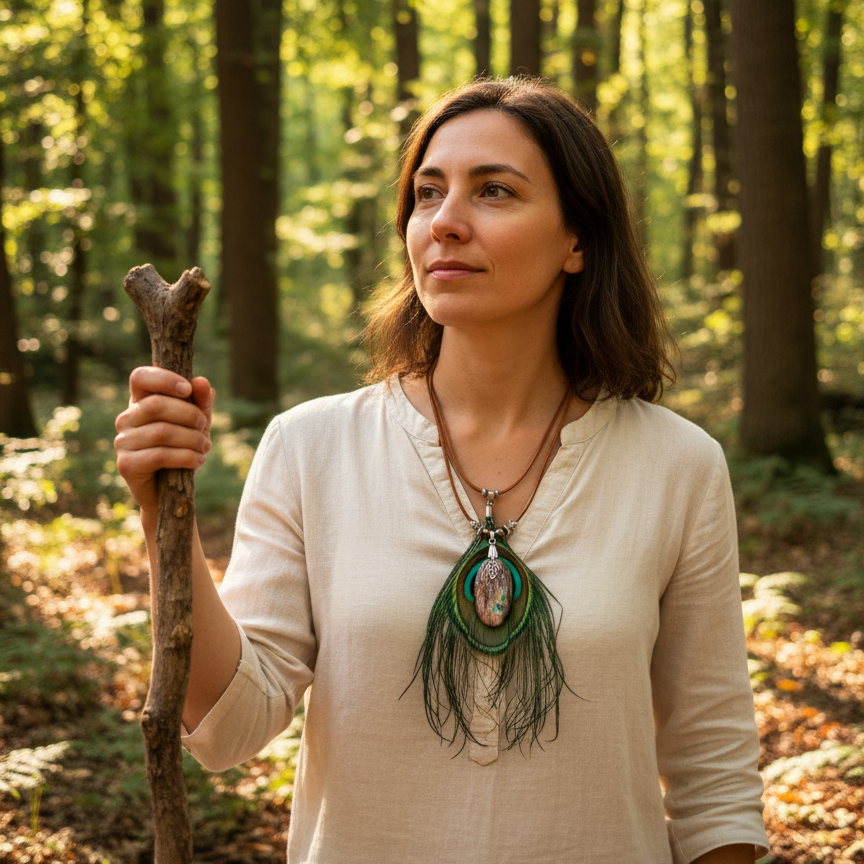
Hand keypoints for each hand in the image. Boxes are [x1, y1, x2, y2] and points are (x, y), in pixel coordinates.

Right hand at [115, 367, 214, 514]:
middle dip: (189, 415)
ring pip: (162, 432)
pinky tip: (198, 460)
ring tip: (206, 447)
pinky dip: (186, 456)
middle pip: (156, 405)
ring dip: (192, 439)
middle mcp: (126, 418)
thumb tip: (201, 381)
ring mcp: (122, 441)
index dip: (163, 379)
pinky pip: (160, 455)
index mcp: (140, 401)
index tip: (188, 389)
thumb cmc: (184, 448)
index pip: (140, 377)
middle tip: (205, 428)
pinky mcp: (126, 464)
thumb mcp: (198, 423)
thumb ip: (201, 401)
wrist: (173, 492)